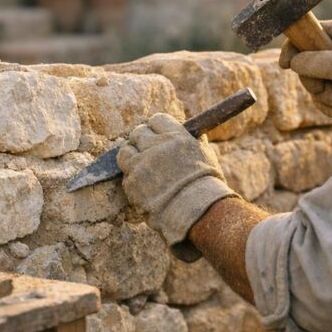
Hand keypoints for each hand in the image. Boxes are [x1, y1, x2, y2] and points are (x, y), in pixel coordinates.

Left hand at [117, 113, 238, 260]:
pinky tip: (145, 187)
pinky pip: (126, 175)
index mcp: (176, 136)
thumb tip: (190, 131)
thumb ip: (192, 141)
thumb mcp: (205, 155)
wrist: (198, 212)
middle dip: (141, 141)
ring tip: (141, 167)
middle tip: (146, 150)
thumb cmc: (206, 185)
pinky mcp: (132, 183)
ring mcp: (141, 164)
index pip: (157, 120)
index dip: (156, 128)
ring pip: (125, 152)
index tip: (156, 134)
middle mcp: (156, 146)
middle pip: (138, 133)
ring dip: (131, 157)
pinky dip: (133, 180)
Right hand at [279, 19, 331, 116]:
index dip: (295, 46)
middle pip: (308, 60)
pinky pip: (322, 95)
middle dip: (314, 80)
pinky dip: (328, 106)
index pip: (311, 32)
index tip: (285, 65)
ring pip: (313, 80)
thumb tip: (294, 63)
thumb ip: (319, 61)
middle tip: (326, 90)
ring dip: (322, 95)